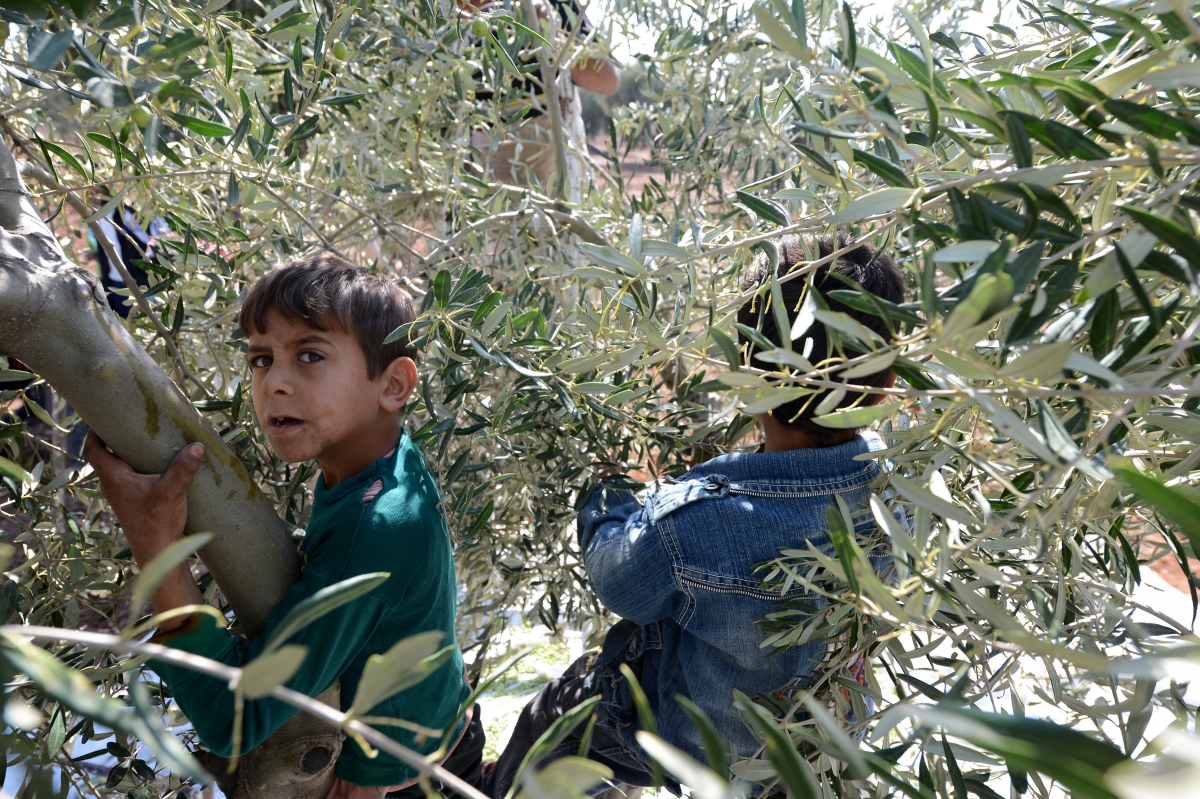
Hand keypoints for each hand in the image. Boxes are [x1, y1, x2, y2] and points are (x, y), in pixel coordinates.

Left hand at [83, 431, 203, 565]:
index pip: (92, 449)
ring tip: (149, 439)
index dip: (94, 431)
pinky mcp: (133, 501)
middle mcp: (112, 484)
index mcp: (113, 477)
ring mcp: (122, 494)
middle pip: (106, 454)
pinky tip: (159, 464)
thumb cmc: (157, 522)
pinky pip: (130, 477)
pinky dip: (139, 466)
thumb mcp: (171, 492)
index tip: (105, 417)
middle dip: (117, 438)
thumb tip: (197, 446)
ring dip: (129, 453)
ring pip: (119, 466)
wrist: (158, 552)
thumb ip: (183, 469)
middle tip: (135, 422)